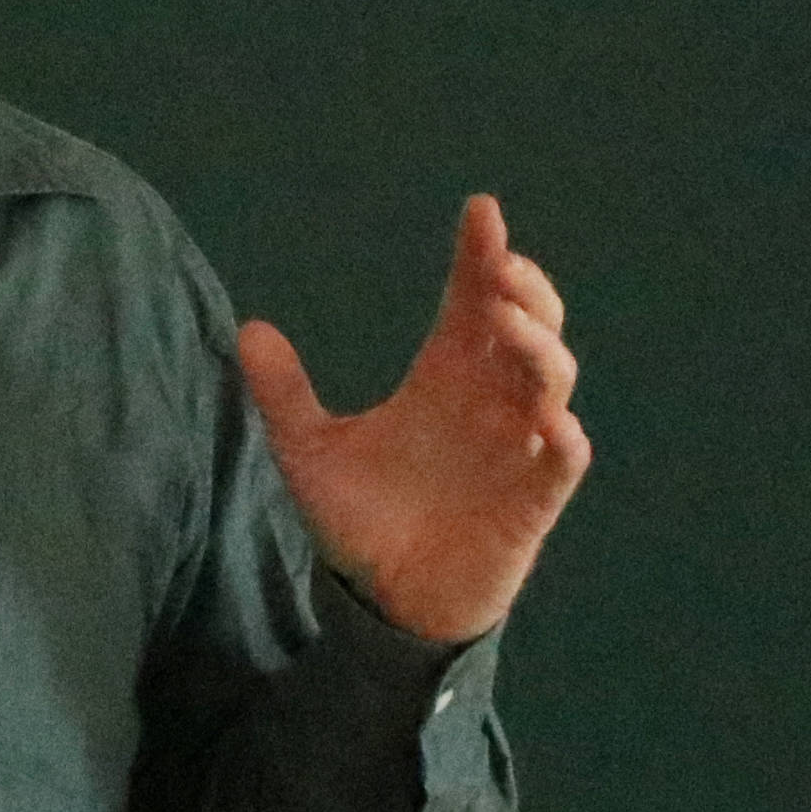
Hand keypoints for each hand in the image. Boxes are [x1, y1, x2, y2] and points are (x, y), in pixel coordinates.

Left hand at [236, 195, 589, 642]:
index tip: (480, 210)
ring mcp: (516, 446)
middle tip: (499, 265)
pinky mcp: (531, 500)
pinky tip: (549, 421)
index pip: (471, 301)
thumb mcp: (308, 451)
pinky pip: (562, 461)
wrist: (385, 601)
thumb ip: (282, 393)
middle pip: (527, 325)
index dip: (481, 255)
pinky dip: (562, 437)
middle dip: (524, 289)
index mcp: (443, 376)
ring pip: (552, 379)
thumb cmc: (361, 519)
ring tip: (505, 320)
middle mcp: (488, 400)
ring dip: (538, 347)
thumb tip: (247, 328)